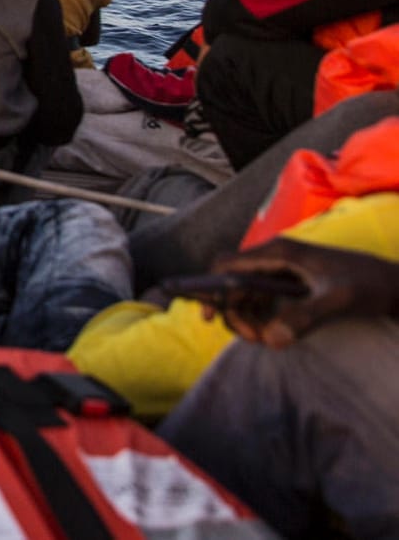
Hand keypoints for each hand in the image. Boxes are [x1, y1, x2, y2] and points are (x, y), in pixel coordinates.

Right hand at [209, 238, 398, 347]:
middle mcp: (274, 258)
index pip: (227, 264)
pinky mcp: (289, 284)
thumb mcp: (339, 300)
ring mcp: (281, 270)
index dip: (211, 288)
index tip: (210, 317)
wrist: (395, 285)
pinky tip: (273, 333)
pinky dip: (260, 318)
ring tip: (265, 339)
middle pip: (232, 283)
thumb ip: (305, 318)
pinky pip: (261, 300)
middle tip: (253, 338)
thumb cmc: (369, 286)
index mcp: (278, 252)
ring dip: (247, 318)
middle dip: (235, 312)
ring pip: (245, 294)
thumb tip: (270, 339)